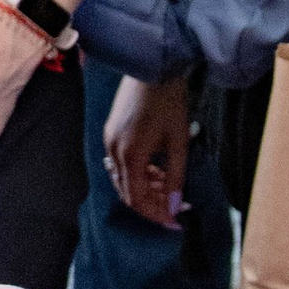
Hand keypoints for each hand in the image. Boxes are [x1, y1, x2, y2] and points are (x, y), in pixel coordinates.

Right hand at [103, 73, 190, 226]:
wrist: (153, 66)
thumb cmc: (170, 102)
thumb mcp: (179, 142)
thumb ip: (175, 177)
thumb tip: (173, 207)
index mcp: (130, 156)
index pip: (137, 199)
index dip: (155, 214)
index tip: (174, 222)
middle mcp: (113, 151)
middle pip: (127, 192)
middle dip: (150, 203)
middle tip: (174, 206)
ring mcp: (109, 140)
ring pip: (122, 178)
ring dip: (144, 187)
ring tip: (167, 185)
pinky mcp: (110, 131)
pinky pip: (120, 163)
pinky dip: (136, 172)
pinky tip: (154, 168)